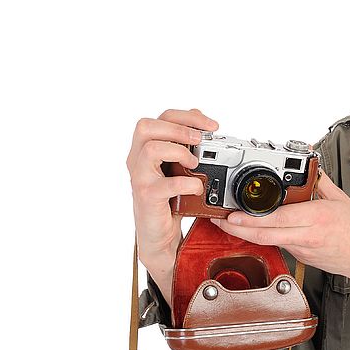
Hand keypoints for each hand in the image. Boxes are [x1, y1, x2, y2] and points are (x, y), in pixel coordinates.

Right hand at [126, 109, 218, 288]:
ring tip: (195, 164)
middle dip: (178, 128)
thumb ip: (183, 143)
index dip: (188, 116)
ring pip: (152, 149)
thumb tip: (199, 118)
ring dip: (180, 152)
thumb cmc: (167, 198)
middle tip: (200, 141)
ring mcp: (140, 178)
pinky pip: (166, 184)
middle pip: (146, 127)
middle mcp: (137, 160)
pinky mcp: (147, 196)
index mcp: (145, 148)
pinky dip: (187, 183)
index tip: (212, 126)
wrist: (157, 232)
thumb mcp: (176, 166)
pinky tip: (197, 187)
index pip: (161, 118)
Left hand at [212, 170, 349, 298]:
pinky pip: (278, 245)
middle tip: (219, 221)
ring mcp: (302, 249)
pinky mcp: (301, 257)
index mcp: (316, 218)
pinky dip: (264, 237)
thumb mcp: (340, 199)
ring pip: (268, 241)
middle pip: (264, 234)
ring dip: (246, 233)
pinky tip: (253, 231)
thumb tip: (309, 167)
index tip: (233, 214)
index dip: (251, 219)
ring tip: (229, 223)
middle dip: (237, 229)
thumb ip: (319, 182)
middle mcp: (307, 235)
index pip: (277, 219)